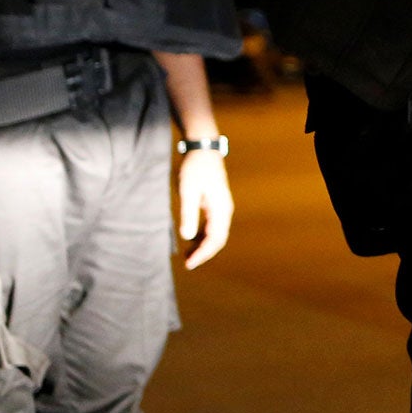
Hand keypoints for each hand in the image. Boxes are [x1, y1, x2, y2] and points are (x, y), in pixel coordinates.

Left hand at [176, 150, 233, 268]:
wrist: (203, 149)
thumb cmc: (195, 167)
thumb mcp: (188, 190)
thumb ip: (188, 213)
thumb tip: (187, 236)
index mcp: (221, 209)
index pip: (215, 239)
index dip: (203, 254)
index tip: (190, 264)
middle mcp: (224, 211)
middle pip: (218, 239)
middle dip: (204, 253)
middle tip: (188, 263)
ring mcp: (221, 207)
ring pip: (216, 233)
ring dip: (203, 245)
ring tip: (188, 255)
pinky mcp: (215, 204)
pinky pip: (212, 226)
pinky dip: (203, 236)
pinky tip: (191, 239)